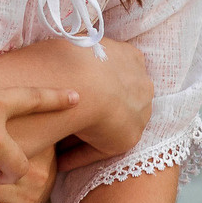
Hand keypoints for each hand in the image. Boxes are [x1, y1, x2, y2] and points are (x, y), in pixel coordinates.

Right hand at [64, 38, 152, 161]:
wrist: (81, 81)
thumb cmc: (71, 57)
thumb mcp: (76, 41)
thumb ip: (79, 48)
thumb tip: (67, 50)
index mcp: (131, 58)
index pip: (118, 71)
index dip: (96, 81)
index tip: (75, 89)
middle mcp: (141, 85)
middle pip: (121, 99)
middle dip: (100, 107)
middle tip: (69, 115)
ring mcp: (138, 113)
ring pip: (112, 125)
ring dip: (91, 132)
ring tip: (60, 141)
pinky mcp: (127, 139)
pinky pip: (101, 148)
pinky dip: (81, 154)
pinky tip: (61, 160)